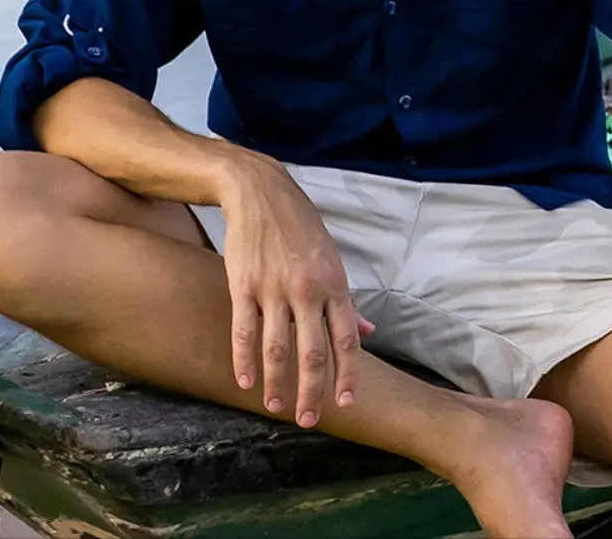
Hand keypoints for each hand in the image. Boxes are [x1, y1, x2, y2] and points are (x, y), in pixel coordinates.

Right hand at [217, 154, 372, 428]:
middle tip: (309, 420)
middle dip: (312, 390)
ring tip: (275, 407)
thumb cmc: (301, 227)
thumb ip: (347, 300)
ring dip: (277, 383)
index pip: (347, 339)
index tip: (346, 402)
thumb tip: (369, 331)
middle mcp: (307, 289)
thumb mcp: (332, 258)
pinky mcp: (242, 285)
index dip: (347, 374)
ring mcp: (273, 288)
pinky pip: (244, 330)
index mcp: (334, 284)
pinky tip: (246, 382)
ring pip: (277, 347)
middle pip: (313, 351)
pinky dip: (245, 360)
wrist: (260, 193)